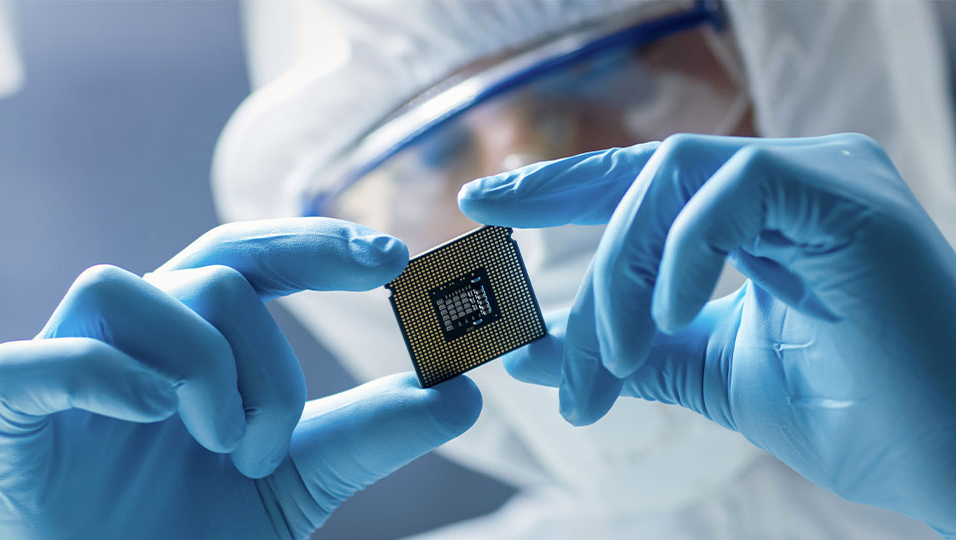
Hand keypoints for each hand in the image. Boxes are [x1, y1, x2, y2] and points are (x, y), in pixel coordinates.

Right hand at [0, 218, 480, 539]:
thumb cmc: (190, 533)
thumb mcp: (296, 480)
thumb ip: (369, 433)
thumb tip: (464, 391)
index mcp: (199, 342)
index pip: (257, 256)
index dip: (320, 242)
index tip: (393, 258)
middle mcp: (138, 338)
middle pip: (215, 269)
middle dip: (270, 351)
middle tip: (284, 437)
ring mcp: (69, 368)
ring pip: (139, 291)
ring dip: (204, 368)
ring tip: (223, 451)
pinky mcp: (8, 412)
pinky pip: (47, 358)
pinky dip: (108, 374)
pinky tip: (153, 416)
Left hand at [458, 134, 955, 535]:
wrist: (948, 458)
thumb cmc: (849, 413)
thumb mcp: (707, 374)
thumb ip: (626, 352)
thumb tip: (528, 351)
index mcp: (761, 213)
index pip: (643, 181)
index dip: (560, 187)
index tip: (486, 204)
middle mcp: (790, 178)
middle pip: (645, 172)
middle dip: (563, 212)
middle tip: (508, 285)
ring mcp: (821, 176)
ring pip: (674, 176)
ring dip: (620, 269)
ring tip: (609, 355)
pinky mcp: (846, 194)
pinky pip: (730, 191)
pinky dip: (681, 253)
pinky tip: (666, 317)